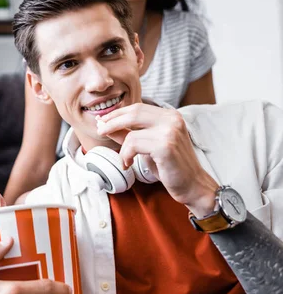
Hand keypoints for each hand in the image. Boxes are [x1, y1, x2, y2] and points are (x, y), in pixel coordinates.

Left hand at [96, 103, 217, 216]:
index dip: (117, 113)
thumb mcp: (147, 146)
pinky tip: (128, 164)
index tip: (102, 121)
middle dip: (112, 122)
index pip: (137, 108)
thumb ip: (129, 134)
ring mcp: (170, 131)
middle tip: (100, 131)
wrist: (193, 185)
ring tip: (124, 159)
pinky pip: (133, 145)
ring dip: (121, 147)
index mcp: (169, 115)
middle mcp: (172, 119)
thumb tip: (105, 124)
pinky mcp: (165, 145)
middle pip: (133, 113)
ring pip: (131, 132)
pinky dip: (125, 155)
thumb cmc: (170, 166)